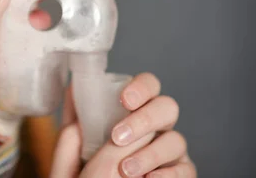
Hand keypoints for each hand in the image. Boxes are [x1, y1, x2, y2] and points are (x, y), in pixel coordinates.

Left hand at [50, 73, 195, 177]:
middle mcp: (154, 129)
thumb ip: (70, 131)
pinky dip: (168, 174)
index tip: (125, 99)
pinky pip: (186, 169)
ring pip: (176, 140)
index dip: (141, 87)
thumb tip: (73, 95)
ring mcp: (169, 153)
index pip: (147, 87)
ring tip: (125, 170)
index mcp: (130, 115)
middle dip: (145, 118)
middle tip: (119, 137)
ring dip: (150, 153)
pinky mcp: (181, 174)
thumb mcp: (69, 158)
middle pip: (167, 107)